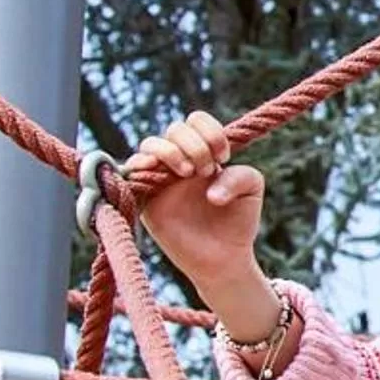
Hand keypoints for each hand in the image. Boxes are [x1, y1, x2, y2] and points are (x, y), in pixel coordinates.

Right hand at [126, 112, 275, 336]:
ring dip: (170, 152)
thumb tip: (208, 190)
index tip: (223, 157)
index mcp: (204, 154)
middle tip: (205, 171)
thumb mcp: (250, 190)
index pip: (196, 121)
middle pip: (175, 129)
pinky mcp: (144, 198)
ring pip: (151, 144)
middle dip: (194, 145)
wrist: (222, 258)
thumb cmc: (237, 221)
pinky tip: (154, 170)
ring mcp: (159, 178)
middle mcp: (180, 161)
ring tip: (187, 173)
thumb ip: (240, 175)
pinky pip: (129, 171)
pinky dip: (139, 164)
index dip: (209, 131)